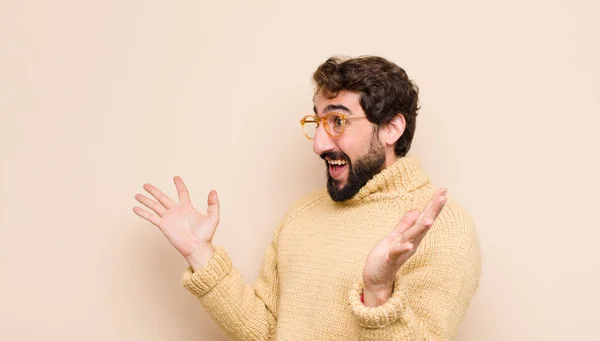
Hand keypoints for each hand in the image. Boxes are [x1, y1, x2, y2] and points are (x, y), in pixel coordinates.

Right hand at [133, 176, 219, 270]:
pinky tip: (135, 208)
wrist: (198, 247)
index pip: (182, 193)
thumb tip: (213, 191)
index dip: (179, 184)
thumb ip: (214, 203)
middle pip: (163, 198)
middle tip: (146, 184)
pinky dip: (143, 213)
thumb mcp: (213, 217)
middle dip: (154, 191)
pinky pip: (151, 217)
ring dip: (146, 200)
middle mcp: (176, 211)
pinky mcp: (163, 225)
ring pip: (155, 206)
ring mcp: (169, 218)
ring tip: (137, 194)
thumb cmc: (206, 235)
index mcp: (187, 207)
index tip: (175, 177)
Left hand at [361, 188, 447, 306]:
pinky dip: (403, 248)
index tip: (444, 190)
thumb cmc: (384, 259)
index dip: (433, 204)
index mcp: (411, 236)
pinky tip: (409, 244)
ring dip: (421, 228)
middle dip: (433, 210)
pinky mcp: (389, 260)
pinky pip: (397, 253)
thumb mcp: (395, 237)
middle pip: (422, 224)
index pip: (424, 217)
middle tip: (443, 196)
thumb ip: (405, 225)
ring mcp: (401, 251)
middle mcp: (410, 243)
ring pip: (412, 237)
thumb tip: (417, 211)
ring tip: (429, 219)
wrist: (376, 280)